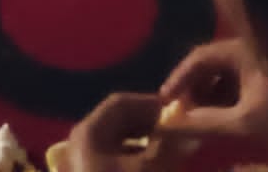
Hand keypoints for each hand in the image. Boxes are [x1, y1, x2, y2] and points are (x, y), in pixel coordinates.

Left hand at [66, 93, 186, 171]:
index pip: (120, 103)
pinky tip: (150, 169)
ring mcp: (78, 169)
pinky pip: (110, 165)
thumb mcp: (150, 171)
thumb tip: (190, 131)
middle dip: (148, 127)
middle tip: (174, 135)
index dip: (150, 105)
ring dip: (143, 147)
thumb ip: (170, 146)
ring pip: (115, 147)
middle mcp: (77, 146)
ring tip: (167, 155)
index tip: (176, 114)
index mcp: (87, 134)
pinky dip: (132, 164)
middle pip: (117, 124)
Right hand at [159, 38, 267, 140]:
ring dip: (209, 95)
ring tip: (197, 121)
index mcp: (244, 48)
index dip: (179, 80)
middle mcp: (252, 46)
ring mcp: (264, 59)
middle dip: (194, 89)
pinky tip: (220, 118)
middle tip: (179, 116)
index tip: (163, 103)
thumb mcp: (244, 123)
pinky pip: (239, 81)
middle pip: (212, 63)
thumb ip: (204, 123)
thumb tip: (167, 126)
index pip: (200, 57)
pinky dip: (226, 98)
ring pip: (225, 73)